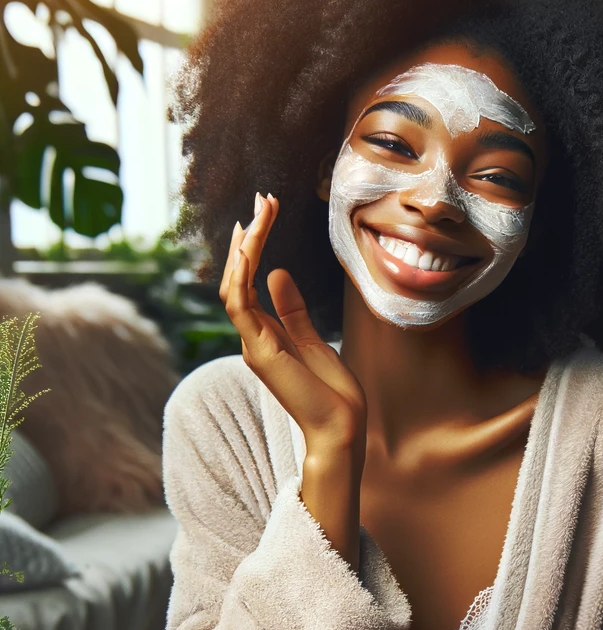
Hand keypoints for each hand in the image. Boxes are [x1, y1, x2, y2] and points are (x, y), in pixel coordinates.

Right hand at [220, 194, 366, 458]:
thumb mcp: (315, 341)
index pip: (248, 282)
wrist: (341, 429)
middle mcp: (253, 338)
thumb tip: (277, 273)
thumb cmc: (333, 395)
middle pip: (237, 278)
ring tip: (260, 213)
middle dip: (248, 237)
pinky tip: (251, 246)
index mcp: (266, 335)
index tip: (265, 213)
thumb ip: (293, 311)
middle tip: (263, 200)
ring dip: (245, 247)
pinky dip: (241, 274)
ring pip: (234, 286)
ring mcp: (254, 345)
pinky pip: (241, 305)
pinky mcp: (261, 351)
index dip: (252, 247)